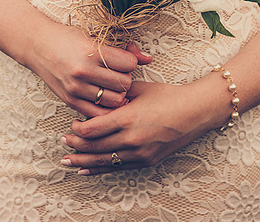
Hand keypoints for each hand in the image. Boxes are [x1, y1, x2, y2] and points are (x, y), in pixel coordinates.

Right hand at [22, 21, 151, 117]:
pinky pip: (99, 114)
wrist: (36, 46)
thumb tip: (148, 58)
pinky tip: (103, 98)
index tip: (122, 60)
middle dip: (124, 79)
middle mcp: (84, 71)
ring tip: (109, 85)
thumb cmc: (66, 39)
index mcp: (91, 51)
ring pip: (114, 100)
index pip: (129, 65)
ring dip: (116, 94)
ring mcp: (76, 88)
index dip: (130, 62)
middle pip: (124, 84)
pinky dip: (106, 108)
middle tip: (116, 73)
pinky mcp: (70, 100)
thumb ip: (123, 50)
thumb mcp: (93, 37)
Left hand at [60, 79, 215, 174]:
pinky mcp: (148, 161)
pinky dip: (101, 169)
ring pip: (105, 161)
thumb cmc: (167, 96)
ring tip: (67, 162)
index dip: (77, 130)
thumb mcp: (138, 89)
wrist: (196, 112)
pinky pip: (119, 168)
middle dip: (76, 147)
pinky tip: (87, 170)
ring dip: (84, 162)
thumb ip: (115, 93)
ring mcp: (140, 153)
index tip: (71, 124)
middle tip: (63, 143)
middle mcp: (132, 139)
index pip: (92, 130)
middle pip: (95, 147)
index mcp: (127, 118)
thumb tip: (95, 94)